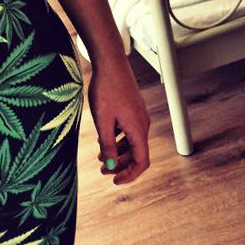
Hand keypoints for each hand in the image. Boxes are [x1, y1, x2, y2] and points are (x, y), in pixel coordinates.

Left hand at [87, 48, 150, 184]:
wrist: (111, 63)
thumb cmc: (106, 89)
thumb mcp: (102, 120)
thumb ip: (107, 144)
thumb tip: (111, 164)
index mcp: (138, 130)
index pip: (142, 162)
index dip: (130, 175)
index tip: (115, 181)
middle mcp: (143, 124)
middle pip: (137, 153)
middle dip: (121, 165)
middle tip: (103, 170)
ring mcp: (139, 116)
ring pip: (132, 142)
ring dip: (118, 152)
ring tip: (101, 157)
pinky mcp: (133, 109)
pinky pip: (129, 131)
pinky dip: (119, 139)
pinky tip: (104, 138)